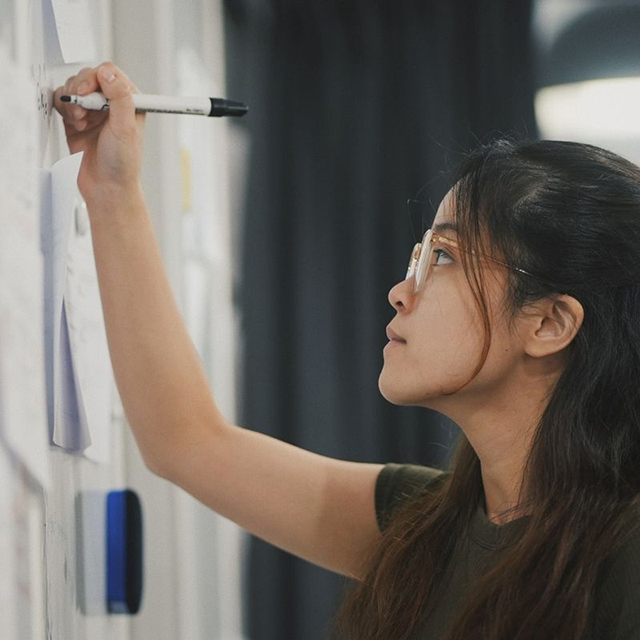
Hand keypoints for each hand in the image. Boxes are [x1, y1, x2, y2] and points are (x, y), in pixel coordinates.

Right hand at [53, 62, 144, 205]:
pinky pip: (62, 100)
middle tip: (82, 111)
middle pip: (88, 77)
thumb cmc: (122, 163)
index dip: (96, 78)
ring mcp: (93, 111)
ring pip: (73, 87)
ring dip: (72, 102)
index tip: (88, 93)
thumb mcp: (125, 129)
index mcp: (130, 102)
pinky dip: (64, 108)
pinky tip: (74, 124)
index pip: (110, 74)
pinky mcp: (76, 119)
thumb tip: (109, 73)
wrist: (106, 187)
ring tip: (80, 121)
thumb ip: (120, 99)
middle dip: (80, 91)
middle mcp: (111, 104)